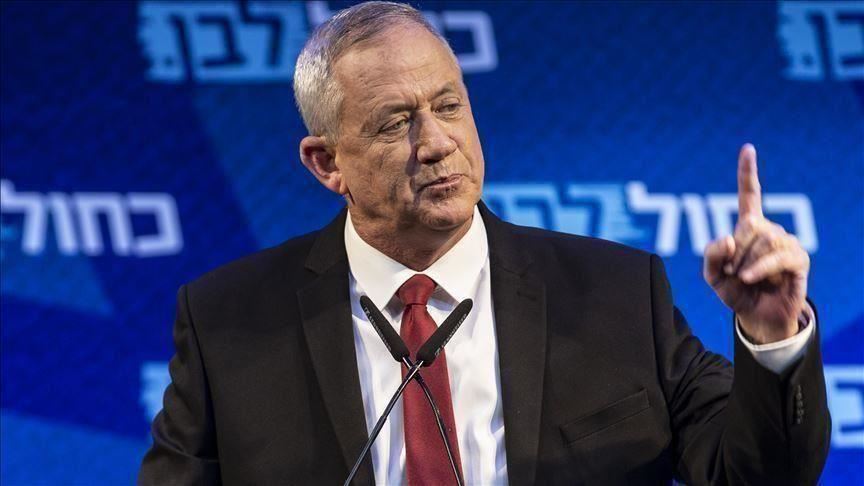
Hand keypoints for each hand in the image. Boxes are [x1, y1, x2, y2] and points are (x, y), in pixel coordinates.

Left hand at [703, 144, 809, 343]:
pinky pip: (777, 256)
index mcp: (748, 228)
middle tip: (732, 272)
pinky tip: (748, 278)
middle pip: (748, 226)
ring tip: (743, 278)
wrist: (756, 317)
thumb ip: (711, 254)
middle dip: (733, 252)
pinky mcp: (798, 260)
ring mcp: (786, 243)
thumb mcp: (712, 274)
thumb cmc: (734, 291)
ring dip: (745, 263)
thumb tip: (730, 236)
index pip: (750, 195)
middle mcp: (769, 230)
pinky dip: (759, 268)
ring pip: (762, 241)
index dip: (748, 172)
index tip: (748, 148)